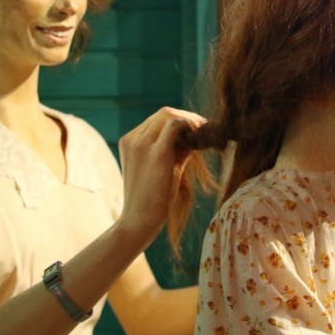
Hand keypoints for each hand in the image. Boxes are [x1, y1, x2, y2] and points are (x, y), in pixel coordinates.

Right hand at [114, 106, 206, 239]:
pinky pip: (175, 124)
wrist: (139, 221)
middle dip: (188, 118)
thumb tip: (195, 137)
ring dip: (190, 121)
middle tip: (205, 130)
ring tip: (204, 134)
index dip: (179, 121)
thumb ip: (175, 150)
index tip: (196, 130)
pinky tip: (201, 138)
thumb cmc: (151, 200)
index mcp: (129, 142)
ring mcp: (142, 144)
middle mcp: (132, 139)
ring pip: (169, 114)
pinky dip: (191, 125)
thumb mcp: (161, 168)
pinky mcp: (156, 153)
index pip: (157, 119)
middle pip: (164, 113)